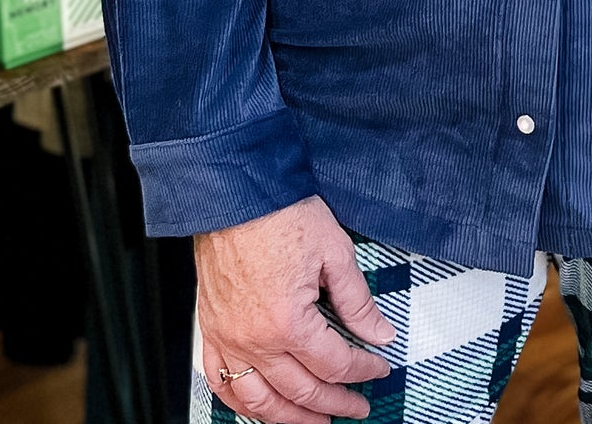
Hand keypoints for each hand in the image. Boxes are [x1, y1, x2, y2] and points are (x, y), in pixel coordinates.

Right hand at [195, 194, 394, 421]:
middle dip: (336, 402)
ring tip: (315, 421)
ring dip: (291, 419)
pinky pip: (222, 382)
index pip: (334, 363)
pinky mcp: (212, 329)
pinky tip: (260, 407)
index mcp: (289, 322)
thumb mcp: (335, 252)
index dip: (363, 370)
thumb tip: (380, 332)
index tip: (378, 367)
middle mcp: (255, 340)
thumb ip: (358, 301)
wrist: (236, 191)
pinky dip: (242, 403)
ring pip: (261, 401)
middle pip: (301, 391)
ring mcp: (229, 338)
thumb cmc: (280, 213)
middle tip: (357, 406)